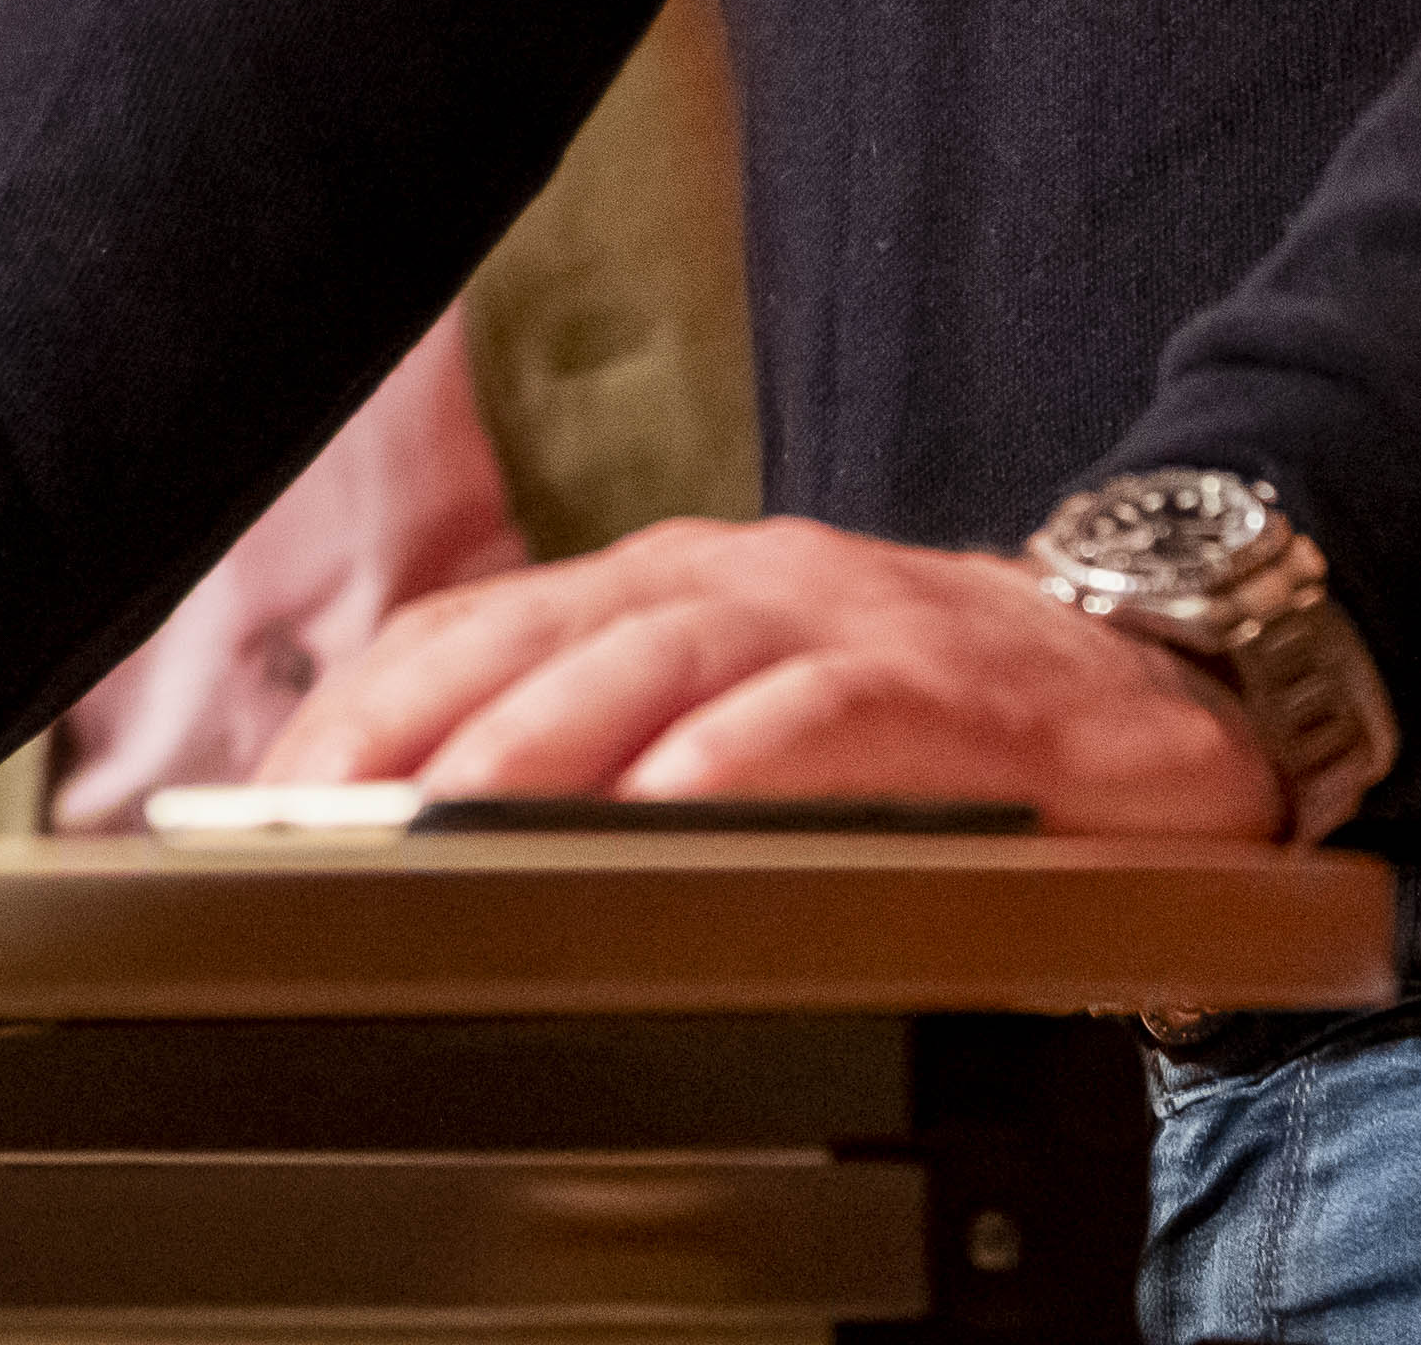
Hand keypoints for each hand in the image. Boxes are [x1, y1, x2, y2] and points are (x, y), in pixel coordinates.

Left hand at [260, 516, 1278, 835]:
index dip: (353, 713)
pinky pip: (817, 712)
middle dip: (403, 735)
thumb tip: (430, 841)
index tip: (255, 806)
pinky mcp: (941, 680)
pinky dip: (730, 762)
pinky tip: (664, 816)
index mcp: (659, 585)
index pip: (462, 632)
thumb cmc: (938, 720)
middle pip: (526, 638)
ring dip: (533, 748)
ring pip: (651, 662)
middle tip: (306, 832)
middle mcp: (730, 578)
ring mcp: (835, 618)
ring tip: (439, 828)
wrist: (1164, 678)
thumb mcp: (749, 717)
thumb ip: (614, 752)